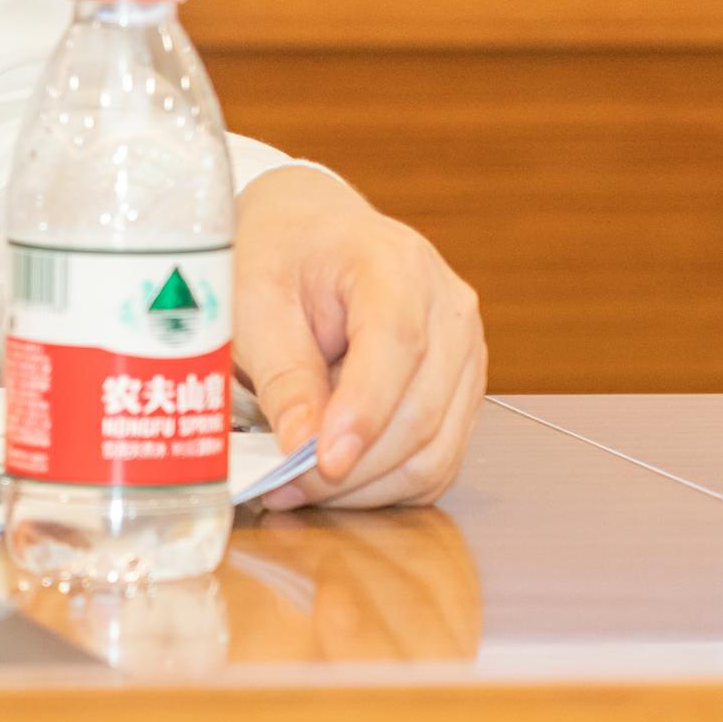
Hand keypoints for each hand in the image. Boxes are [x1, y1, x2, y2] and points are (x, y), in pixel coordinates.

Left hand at [229, 166, 483, 509]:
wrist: (312, 232)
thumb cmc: (281, 256)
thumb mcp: (256, 300)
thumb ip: (283, 372)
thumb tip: (301, 446)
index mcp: (395, 263)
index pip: (397, 344)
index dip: (365, 410)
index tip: (323, 459)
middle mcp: (449, 309)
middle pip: (421, 410)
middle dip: (354, 464)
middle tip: (286, 486)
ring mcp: (466, 353)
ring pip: (436, 449)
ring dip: (369, 485)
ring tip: (300, 488)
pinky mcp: (462, 391)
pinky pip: (439, 459)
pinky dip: (388, 484)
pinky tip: (336, 481)